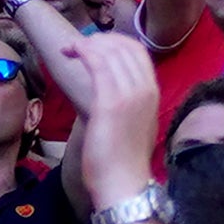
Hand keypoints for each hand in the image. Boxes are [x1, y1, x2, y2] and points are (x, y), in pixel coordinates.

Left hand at [52, 27, 165, 206]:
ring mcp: (130, 94)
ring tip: (71, 48)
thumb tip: (108, 92)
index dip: (116, 42)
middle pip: (126, 47)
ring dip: (88, 44)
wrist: (124, 183)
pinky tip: (72, 52)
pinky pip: (98, 65)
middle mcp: (145, 88)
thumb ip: (128, 104)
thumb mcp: (133, 124)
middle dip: (100, 40)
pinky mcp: (110, 103)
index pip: (138, 52)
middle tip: (79, 45)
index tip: (95, 45)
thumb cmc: (123, 160)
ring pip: (111, 52)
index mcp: (153, 93)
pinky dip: (84, 52)